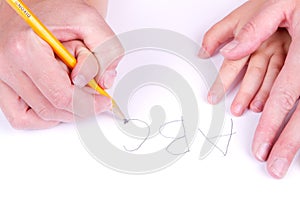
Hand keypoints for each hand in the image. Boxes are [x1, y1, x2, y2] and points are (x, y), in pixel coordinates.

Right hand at [0, 0, 122, 128]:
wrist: (33, 2)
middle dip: (79, 107)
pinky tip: (58, 104)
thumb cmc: (55, 8)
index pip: (61, 95)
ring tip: (76, 92)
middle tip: (94, 97)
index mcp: (25, 48)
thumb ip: (106, 49)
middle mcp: (6, 65)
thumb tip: (104, 82)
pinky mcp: (1, 83)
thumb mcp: (89, 20)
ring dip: (63, 112)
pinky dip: (42, 118)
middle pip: (51, 108)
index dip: (89, 104)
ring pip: (36, 116)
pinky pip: (19, 117)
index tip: (104, 102)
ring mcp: (1, 76)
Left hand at [202, 0, 299, 177]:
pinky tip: (299, 138)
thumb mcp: (282, 3)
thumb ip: (256, 27)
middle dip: (287, 144)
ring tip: (284, 161)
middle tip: (273, 165)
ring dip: (297, 141)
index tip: (260, 147)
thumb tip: (230, 51)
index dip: (270, 125)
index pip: (283, 98)